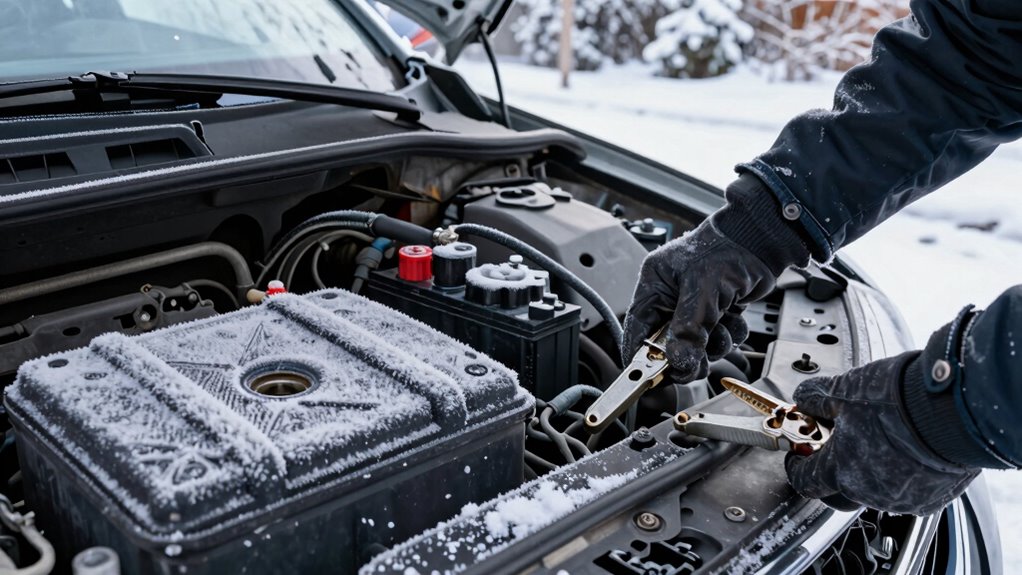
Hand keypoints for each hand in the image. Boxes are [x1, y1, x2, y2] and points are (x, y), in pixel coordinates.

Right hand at [622, 219, 776, 381]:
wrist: (762, 241)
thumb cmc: (727, 249)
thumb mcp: (702, 290)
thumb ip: (688, 329)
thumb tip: (677, 362)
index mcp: (655, 284)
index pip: (638, 326)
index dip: (640, 353)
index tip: (646, 376)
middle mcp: (671, 297)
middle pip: (667, 342)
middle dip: (686, 353)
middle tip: (696, 363)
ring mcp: (694, 306)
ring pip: (695, 344)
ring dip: (712, 344)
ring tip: (723, 326)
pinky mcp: (716, 312)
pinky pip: (716, 339)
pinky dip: (729, 335)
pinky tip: (734, 318)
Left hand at [785, 352, 978, 514]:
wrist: (953, 409)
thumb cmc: (898, 401)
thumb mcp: (843, 390)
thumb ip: (817, 399)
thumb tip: (805, 398)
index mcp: (839, 470)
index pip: (804, 480)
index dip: (797, 466)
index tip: (798, 455)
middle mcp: (868, 492)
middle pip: (838, 493)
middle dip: (831, 473)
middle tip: (836, 447)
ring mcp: (901, 499)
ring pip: (875, 491)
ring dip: (869, 471)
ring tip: (878, 439)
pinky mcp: (931, 498)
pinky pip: (908, 491)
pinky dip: (901, 475)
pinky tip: (907, 450)